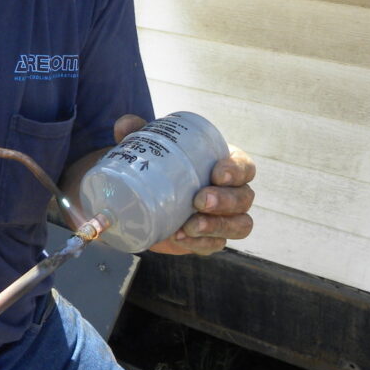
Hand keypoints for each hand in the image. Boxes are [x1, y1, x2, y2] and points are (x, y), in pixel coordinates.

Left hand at [111, 114, 255, 256]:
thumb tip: (124, 124)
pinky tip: (181, 238)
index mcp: (225, 165)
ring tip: (190, 226)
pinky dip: (201, 243)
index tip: (216, 173)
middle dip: (225, 201)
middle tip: (198, 200)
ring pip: (239, 225)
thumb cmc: (159, 166)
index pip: (245, 167)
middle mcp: (231, 192)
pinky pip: (216, 244)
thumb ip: (137, 132)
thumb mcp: (149, 148)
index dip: (236, 171)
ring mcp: (223, 219)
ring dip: (217, 226)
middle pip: (244, 198)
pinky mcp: (209, 239)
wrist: (144, 201)